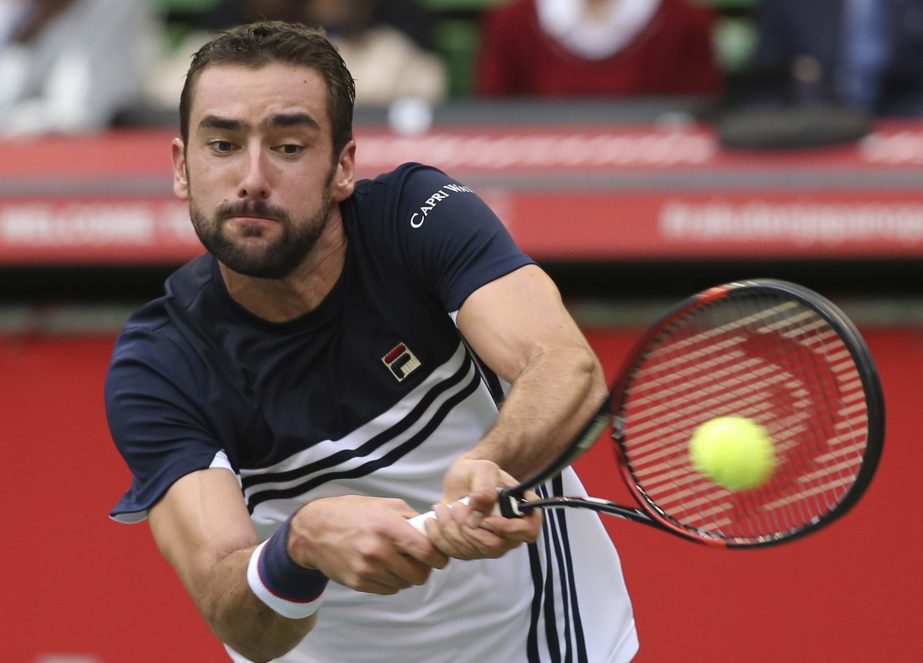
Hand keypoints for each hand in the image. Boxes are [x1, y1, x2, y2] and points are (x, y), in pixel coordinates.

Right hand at [288, 496, 448, 594]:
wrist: (315, 530)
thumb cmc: (352, 513)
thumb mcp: (383, 504)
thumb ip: (410, 517)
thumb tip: (432, 530)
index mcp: (388, 527)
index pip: (426, 551)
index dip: (438, 557)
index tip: (439, 558)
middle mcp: (378, 550)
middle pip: (418, 574)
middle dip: (424, 569)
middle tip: (419, 562)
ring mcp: (367, 569)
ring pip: (404, 583)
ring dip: (405, 575)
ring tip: (396, 561)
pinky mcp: (358, 582)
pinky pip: (388, 590)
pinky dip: (391, 582)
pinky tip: (383, 568)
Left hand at [424, 458, 541, 559]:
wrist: (462, 478)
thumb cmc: (477, 471)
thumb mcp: (483, 470)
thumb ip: (485, 489)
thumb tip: (478, 516)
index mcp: (521, 512)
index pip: (528, 532)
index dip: (507, 529)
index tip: (485, 518)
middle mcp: (508, 534)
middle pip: (493, 547)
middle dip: (468, 528)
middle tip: (456, 506)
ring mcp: (489, 544)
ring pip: (471, 551)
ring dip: (450, 530)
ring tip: (441, 508)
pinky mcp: (469, 550)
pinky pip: (454, 555)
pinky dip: (439, 539)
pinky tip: (434, 521)